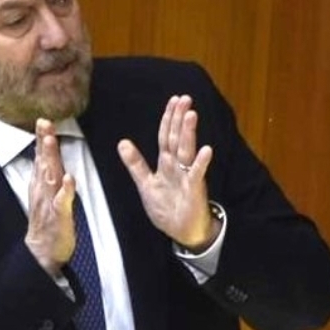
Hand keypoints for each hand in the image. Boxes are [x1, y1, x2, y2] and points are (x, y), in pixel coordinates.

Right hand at [24, 119, 76, 274]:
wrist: (42, 251)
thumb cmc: (47, 221)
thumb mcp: (44, 193)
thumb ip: (45, 173)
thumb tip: (44, 154)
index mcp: (41, 184)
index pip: (40, 157)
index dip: (41, 139)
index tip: (43, 121)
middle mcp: (42, 190)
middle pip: (43, 162)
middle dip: (44, 142)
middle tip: (44, 124)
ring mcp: (49, 203)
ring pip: (50, 177)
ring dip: (50, 159)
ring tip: (51, 142)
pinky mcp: (58, 217)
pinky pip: (62, 202)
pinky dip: (65, 191)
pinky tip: (69, 180)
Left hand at [117, 95, 218, 250]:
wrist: (182, 231)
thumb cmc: (166, 207)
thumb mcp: (145, 183)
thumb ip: (135, 163)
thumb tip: (122, 142)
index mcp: (165, 163)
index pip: (165, 136)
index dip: (168, 118)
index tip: (173, 101)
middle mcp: (177, 166)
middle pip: (176, 138)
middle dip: (179, 118)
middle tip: (185, 98)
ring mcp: (186, 176)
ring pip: (186, 151)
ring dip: (188, 133)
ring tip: (191, 114)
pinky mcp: (194, 190)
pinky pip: (197, 174)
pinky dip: (201, 163)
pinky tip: (207, 150)